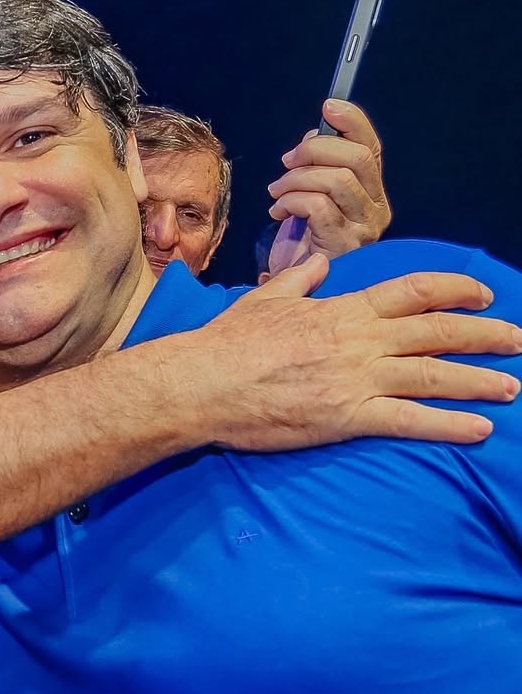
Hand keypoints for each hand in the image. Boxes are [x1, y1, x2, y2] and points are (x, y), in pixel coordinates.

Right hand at [180, 254, 521, 449]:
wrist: (203, 383)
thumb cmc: (227, 342)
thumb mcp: (264, 299)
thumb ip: (298, 279)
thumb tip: (316, 264)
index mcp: (341, 310)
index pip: (413, 291)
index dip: (455, 289)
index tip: (483, 293)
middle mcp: (359, 341)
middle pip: (437, 332)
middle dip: (485, 334)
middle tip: (518, 340)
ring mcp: (357, 379)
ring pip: (434, 375)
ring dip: (479, 381)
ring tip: (512, 386)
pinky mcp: (348, 417)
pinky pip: (410, 420)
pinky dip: (449, 425)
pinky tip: (479, 429)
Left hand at [265, 99, 389, 276]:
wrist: (292, 293)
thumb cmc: (300, 247)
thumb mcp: (309, 198)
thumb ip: (316, 168)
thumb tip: (313, 137)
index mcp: (370, 194)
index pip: (372, 148)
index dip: (352, 122)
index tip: (328, 105)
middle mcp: (375, 210)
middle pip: (356, 158)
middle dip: (315, 150)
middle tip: (286, 162)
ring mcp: (362, 229)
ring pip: (335, 179)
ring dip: (296, 179)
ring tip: (277, 192)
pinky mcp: (343, 245)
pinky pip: (317, 205)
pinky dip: (291, 201)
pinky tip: (278, 212)